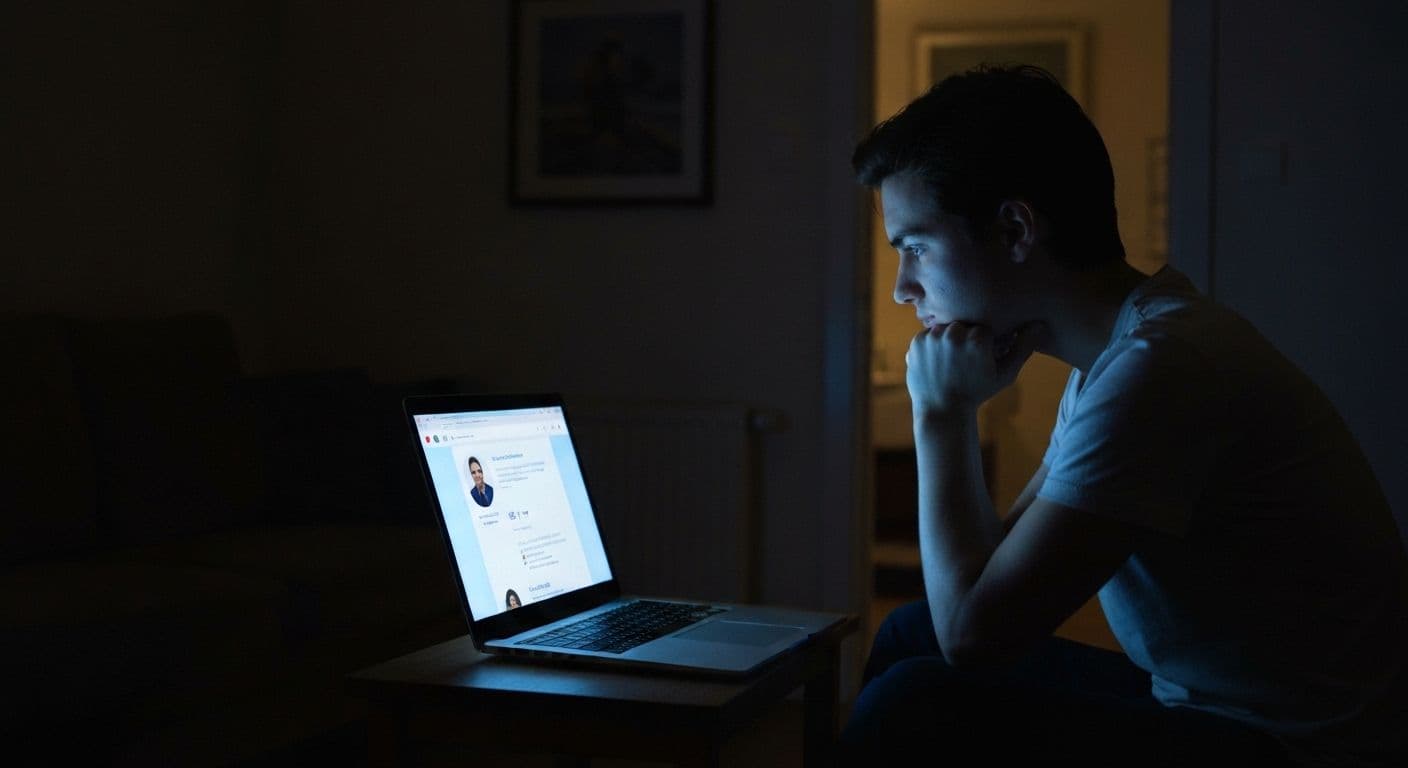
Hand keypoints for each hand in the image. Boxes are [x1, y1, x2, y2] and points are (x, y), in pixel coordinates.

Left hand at [905, 320, 1047, 418]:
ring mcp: (933, 337)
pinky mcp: (917, 342)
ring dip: (947, 341)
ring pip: (945, 328)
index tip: (979, 360)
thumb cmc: (977, 392)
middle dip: (964, 340)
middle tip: (962, 363)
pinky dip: (932, 347)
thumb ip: (1023, 347)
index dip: (983, 344)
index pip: (984, 328)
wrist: (942, 410)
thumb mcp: (1005, 373)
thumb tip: (1039, 324)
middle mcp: (955, 333)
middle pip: (964, 324)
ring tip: (949, 364)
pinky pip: (928, 335)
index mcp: (978, 338)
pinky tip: (936, 364)